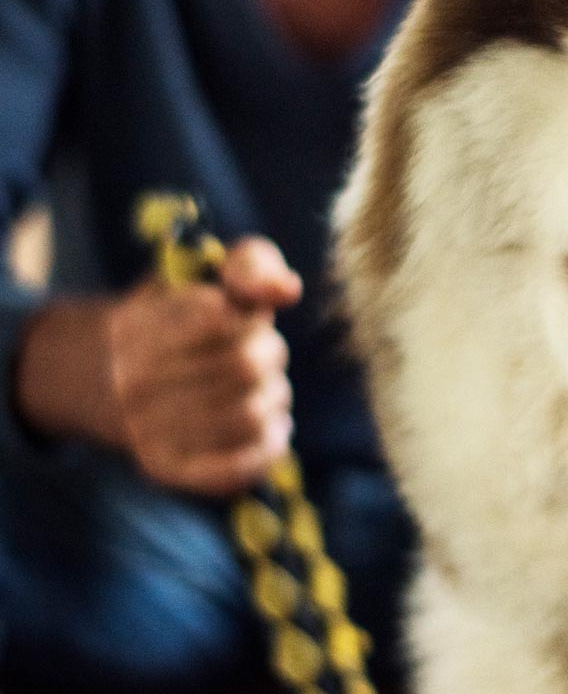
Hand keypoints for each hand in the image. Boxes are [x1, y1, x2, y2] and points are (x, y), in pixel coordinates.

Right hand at [104, 238, 300, 496]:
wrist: (114, 375)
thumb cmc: (186, 315)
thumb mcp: (211, 274)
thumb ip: (252, 265)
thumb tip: (285, 290)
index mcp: (141, 326)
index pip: (224, 320)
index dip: (252, 318)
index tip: (245, 319)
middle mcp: (132, 382)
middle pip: (246, 368)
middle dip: (269, 355)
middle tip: (262, 355)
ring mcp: (144, 430)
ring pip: (249, 416)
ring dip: (275, 399)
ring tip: (266, 390)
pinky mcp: (165, 469)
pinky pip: (233, 470)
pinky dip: (268, 447)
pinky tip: (271, 427)